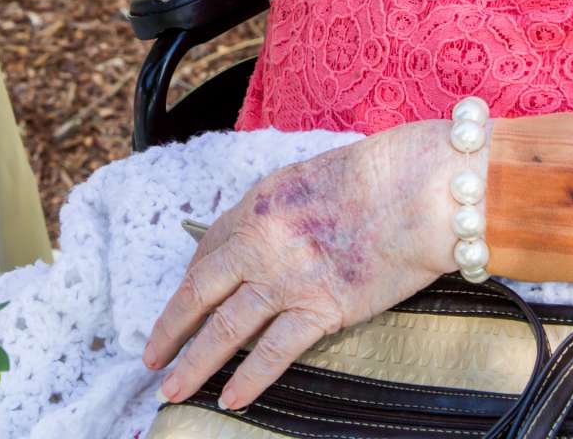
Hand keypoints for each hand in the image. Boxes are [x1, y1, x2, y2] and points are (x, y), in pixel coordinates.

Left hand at [143, 121, 454, 410]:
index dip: (193, 278)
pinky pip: (275, 352)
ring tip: (172, 388)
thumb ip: (280, 209)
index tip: (185, 301)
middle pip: (200, 291)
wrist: (422, 189)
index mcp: (259, 203)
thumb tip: (259, 238)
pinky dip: (250, 379)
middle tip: (150, 356)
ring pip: (225, 328)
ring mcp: (288, 278)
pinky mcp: (323, 308)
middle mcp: (262, 241)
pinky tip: (231, 398)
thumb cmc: (380, 174)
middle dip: (170, 327)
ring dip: (194, 363)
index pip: (210, 245)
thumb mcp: (310, 177)